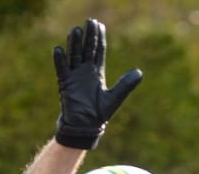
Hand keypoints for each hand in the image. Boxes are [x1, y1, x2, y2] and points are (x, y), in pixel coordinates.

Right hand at [52, 18, 142, 149]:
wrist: (85, 127)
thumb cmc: (99, 113)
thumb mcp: (115, 97)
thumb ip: (126, 85)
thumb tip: (139, 72)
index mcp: (97, 72)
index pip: (98, 51)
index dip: (99, 38)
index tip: (99, 25)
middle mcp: (85, 71)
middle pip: (86, 49)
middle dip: (88, 36)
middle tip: (89, 21)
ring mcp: (74, 76)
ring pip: (74, 56)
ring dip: (74, 44)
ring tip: (75, 30)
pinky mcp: (65, 84)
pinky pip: (62, 69)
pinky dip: (60, 60)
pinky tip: (59, 50)